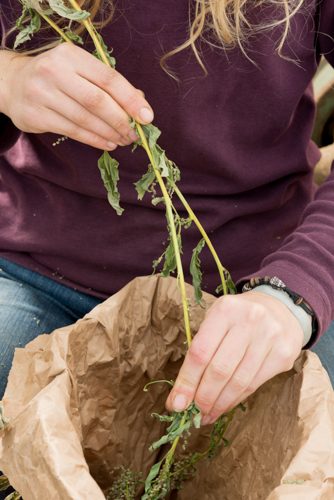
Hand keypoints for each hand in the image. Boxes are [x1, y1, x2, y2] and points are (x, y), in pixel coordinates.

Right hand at [1, 44, 152, 149]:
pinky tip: (107, 143)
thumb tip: (140, 104)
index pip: (108, 78)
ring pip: (85, 119)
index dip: (130, 99)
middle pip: (97, 101)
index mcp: (71, 55)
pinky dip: (94, 140)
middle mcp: (54, 72)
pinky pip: (72, 131)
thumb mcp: (80, 70)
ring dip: (109, 133)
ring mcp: (41, 94)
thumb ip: (109, 85)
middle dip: (121, 121)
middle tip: (135, 135)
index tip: (147, 117)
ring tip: (123, 141)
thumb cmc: (57, 77)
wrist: (13, 84)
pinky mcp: (35, 116)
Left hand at [166, 291, 303, 424]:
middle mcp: (249, 321)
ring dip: (219, 404)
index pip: (201, 352)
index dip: (187, 381)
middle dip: (203, 397)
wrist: (279, 308)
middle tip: (192, 414)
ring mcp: (269, 338)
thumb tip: (181, 394)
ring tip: (206, 416)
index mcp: (225, 310)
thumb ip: (200, 351)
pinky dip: (236, 400)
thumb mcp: (216, 321)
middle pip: (220, 370)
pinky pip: (254, 385)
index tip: (176, 403)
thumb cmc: (238, 318)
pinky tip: (225, 407)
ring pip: (239, 382)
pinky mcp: (284, 355)